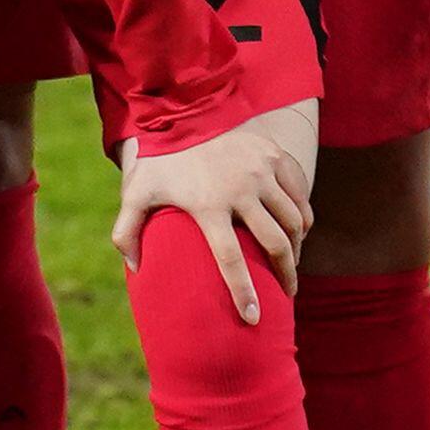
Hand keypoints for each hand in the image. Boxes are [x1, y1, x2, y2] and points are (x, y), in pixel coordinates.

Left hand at [110, 99, 321, 321]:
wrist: (183, 111)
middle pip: (276, 244)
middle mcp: (240, 189)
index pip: (230, 259)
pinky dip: (302, 216)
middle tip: (287, 293)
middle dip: (286, 275)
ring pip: (294, 221)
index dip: (243, 291)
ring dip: (297, 247)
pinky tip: (297, 230)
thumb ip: (127, 232)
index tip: (253, 318)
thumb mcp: (136, 193)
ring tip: (291, 263)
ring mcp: (262, 171)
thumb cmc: (159, 160)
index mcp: (208, 205)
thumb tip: (135, 269)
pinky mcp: (275, 156)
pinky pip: (300, 194)